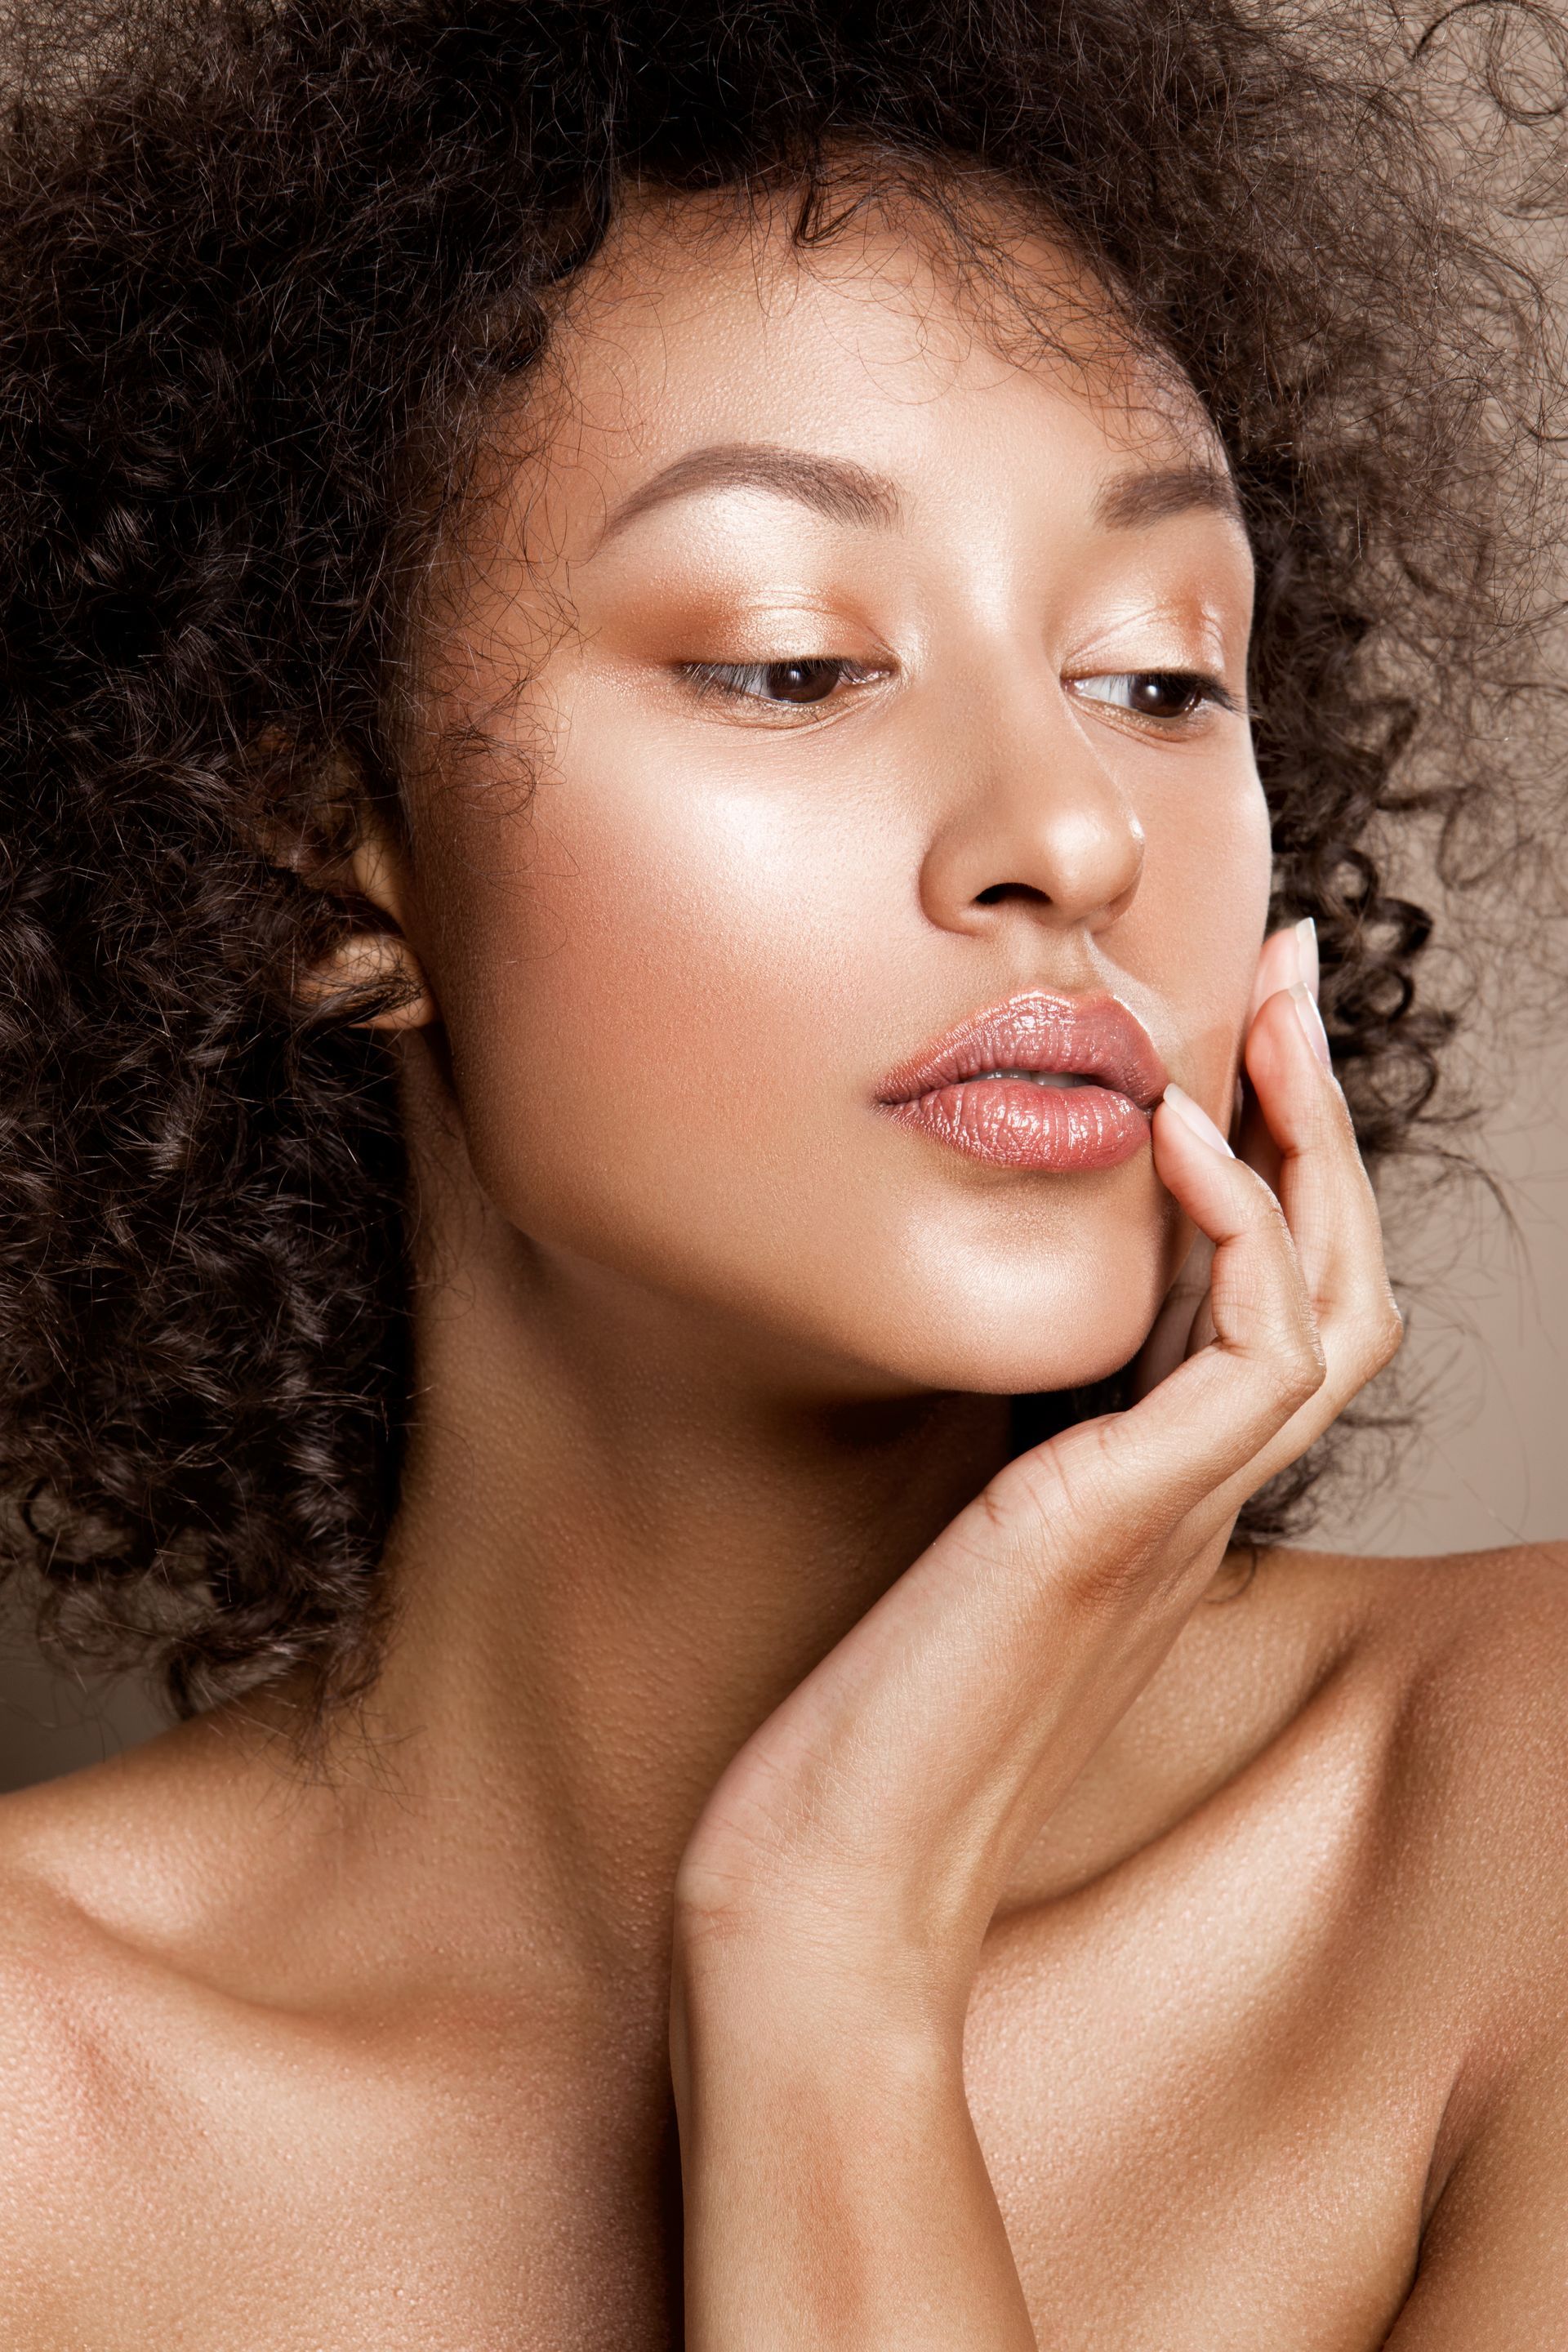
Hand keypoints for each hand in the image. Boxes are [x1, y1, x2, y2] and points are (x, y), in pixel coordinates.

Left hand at [671, 931, 1401, 2348]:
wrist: (823, 1881)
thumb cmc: (856, 1721)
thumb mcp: (936, 1530)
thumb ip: (984, 1440)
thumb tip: (959, 1319)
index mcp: (1152, 1496)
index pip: (1265, 1301)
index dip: (1270, 1162)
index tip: (1233, 1035)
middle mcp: (1188, 1502)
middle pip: (1334, 1277)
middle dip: (1319, 1116)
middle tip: (1286, 976)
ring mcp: (1173, 1518)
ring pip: (1332, 1299)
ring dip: (1308, 1144)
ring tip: (1263, 1018)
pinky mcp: (1122, 1527)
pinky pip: (1250, 1352)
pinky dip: (1240, 1230)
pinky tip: (1177, 1139)